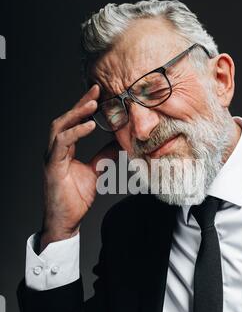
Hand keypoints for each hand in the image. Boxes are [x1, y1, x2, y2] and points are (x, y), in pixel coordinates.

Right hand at [40, 84, 119, 251]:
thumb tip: (120, 144)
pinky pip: (61, 144)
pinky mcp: (52, 167)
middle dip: (80, 104)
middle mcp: (56, 150)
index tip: (99, 94)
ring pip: (59, 127)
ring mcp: (52, 158)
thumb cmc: (75, 199)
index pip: (74, 123)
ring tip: (92, 104)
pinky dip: (76, 133)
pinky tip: (89, 125)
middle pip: (65, 119)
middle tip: (96, 90)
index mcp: (65, 150)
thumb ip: (104, 157)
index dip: (84, 107)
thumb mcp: (96, 173)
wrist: (65, 221)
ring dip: (76, 114)